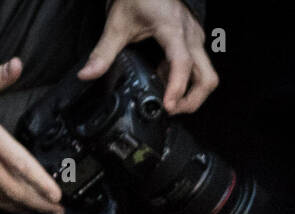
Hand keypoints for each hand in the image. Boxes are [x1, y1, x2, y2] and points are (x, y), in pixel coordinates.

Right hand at [0, 59, 64, 213]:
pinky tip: (17, 209)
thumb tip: (17, 65)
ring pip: (2, 197)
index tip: (56, 194)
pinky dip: (5, 206)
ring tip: (46, 213)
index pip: (19, 163)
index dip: (39, 181)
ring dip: (25, 208)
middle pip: (15, 188)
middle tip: (59, 210)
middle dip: (39, 203)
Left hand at [79, 0, 217, 113]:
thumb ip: (103, 52)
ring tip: (167, 98)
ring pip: (206, 75)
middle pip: (207, 79)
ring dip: (191, 93)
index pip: (182, 64)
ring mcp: (196, 39)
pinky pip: (199, 67)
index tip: (168, 106)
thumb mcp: (118, 23)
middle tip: (172, 110)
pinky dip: (185, 80)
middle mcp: (190, 36)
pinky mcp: (194, 41)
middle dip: (192, 101)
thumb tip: (87, 74)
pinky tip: (163, 77)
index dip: (177, 88)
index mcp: (173, 30)